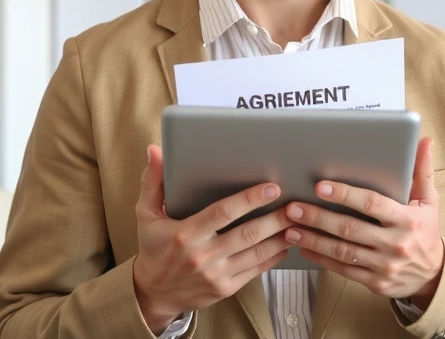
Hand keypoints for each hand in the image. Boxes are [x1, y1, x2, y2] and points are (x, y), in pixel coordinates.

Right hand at [132, 145, 293, 332]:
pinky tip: (285, 244)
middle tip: (295, 204)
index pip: (222, 213)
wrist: (154, 293)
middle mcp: (203, 256)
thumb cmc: (153, 247)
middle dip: (275, 218)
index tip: (271, 188)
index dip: (249, 199)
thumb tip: (155, 151)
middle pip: (247, 234)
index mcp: (186, 234)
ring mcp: (216, 274)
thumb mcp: (146, 214)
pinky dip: (273, 257)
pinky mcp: (225, 289)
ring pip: (256, 253)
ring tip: (298, 222)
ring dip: (280, 237)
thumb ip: (153, 181)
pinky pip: (255, 270)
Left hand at [283, 137, 444, 308]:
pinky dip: (322, 259)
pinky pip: (344, 269)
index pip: (372, 204)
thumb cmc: (426, 231)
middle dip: (318, 217)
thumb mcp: (429, 202)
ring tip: (291, 228)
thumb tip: (424, 140)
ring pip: (342, 251)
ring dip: (314, 239)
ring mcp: (384, 265)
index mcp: (407, 220)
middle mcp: (395, 244)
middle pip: (350, 228)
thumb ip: (422, 171)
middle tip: (293, 207)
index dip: (345, 194)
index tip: (321, 187)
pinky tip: (304, 249)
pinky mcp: (375, 282)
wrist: (433, 275)